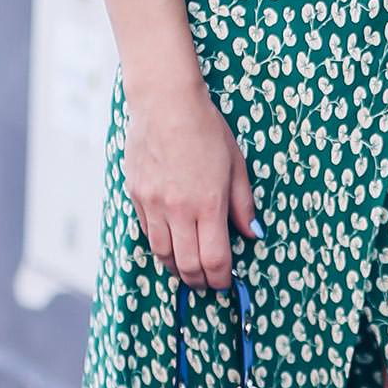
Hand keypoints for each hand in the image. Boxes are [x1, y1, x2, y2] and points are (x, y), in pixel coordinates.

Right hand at [124, 80, 258, 287]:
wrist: (165, 104)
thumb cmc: (206, 130)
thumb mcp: (236, 165)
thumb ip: (243, 204)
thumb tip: (252, 233)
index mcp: (208, 204)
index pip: (215, 259)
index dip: (221, 278)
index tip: (225, 282)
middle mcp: (178, 210)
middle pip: (186, 265)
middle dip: (199, 281)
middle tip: (207, 283)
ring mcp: (152, 204)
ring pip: (162, 254)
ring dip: (176, 268)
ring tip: (187, 270)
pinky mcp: (136, 196)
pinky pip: (146, 232)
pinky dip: (160, 245)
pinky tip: (170, 243)